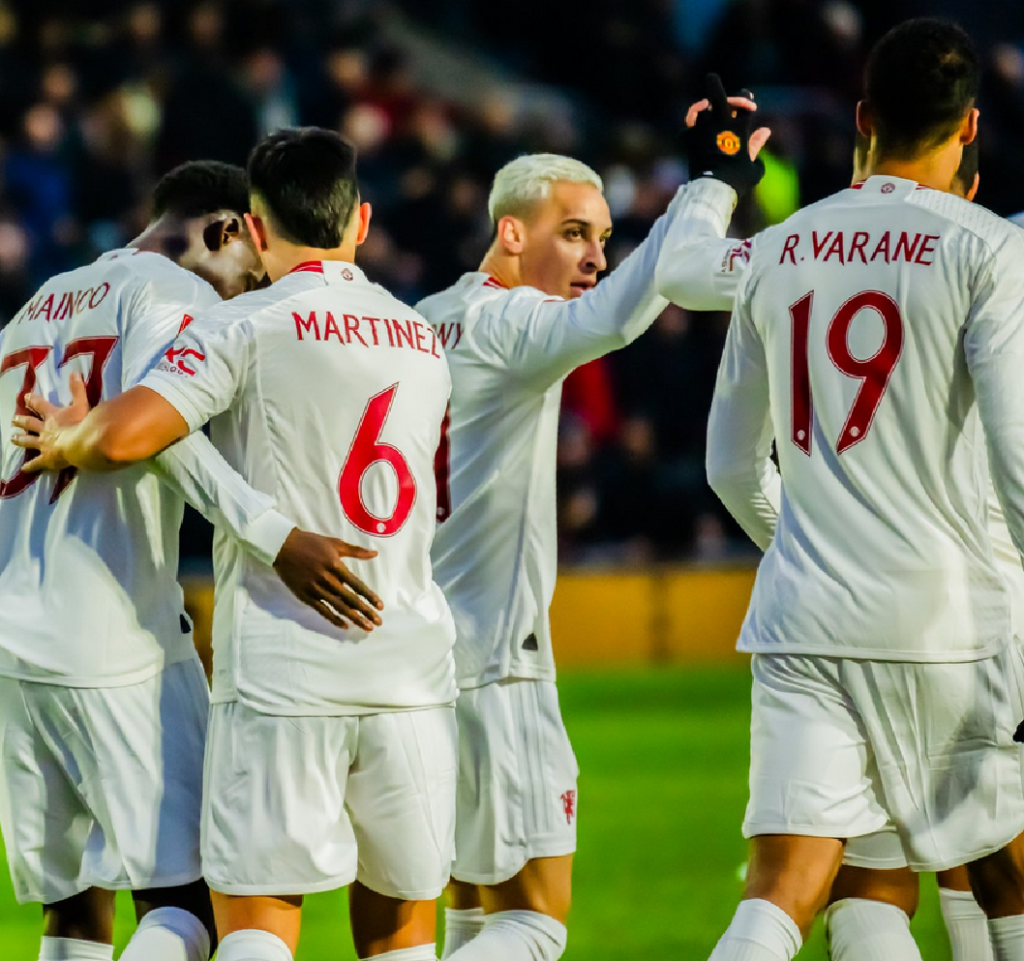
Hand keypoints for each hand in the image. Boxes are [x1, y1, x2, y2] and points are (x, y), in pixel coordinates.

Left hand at [10, 373, 89, 471]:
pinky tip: (23, 469)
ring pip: (29, 441)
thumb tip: (74, 372)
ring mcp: (43, 444)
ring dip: (21, 440)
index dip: (33, 401)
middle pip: (30, 423)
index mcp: (53, 416)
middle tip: (13, 419)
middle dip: (22, 421)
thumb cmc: (80, 424)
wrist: (77, 444)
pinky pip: (36, 463)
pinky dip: (30, 466)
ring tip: (13, 438)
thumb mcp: (81, 404)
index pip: (40, 405)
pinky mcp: (46, 458)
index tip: (25, 396)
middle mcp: (45, 429)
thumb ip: (78, 390)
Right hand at [273, 527, 383, 631]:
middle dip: (365, 611)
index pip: (357, 584)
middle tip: (378, 622)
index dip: (369, 596)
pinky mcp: (305, 595)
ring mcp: (315, 589)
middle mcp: (326, 579)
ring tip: (366, 627)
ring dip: (354, 618)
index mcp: (335, 565)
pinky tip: (345, 625)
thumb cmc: (311, 543)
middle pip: (349, 599)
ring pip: (338, 607)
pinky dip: (333, 619)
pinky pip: (322, 610)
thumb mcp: (335, 543)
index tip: (380, 606)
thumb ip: (356, 551)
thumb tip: (375, 553)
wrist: (282, 546)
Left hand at [685, 73, 770, 197]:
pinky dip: (694, 115)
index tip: (748, 105)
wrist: (714, 189)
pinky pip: (690, 121)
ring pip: (705, 108)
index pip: (744, 106)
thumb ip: (757, 145)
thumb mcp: (754, 165)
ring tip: (709, 106)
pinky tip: (699, 112)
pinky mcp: (691, 138)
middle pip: (722, 99)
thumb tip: (765, 131)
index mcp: (740, 129)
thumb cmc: (738, 180)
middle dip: (718, 89)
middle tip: (712, 78)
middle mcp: (722, 124)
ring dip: (708, 107)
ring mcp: (705, 129)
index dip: (745, 100)